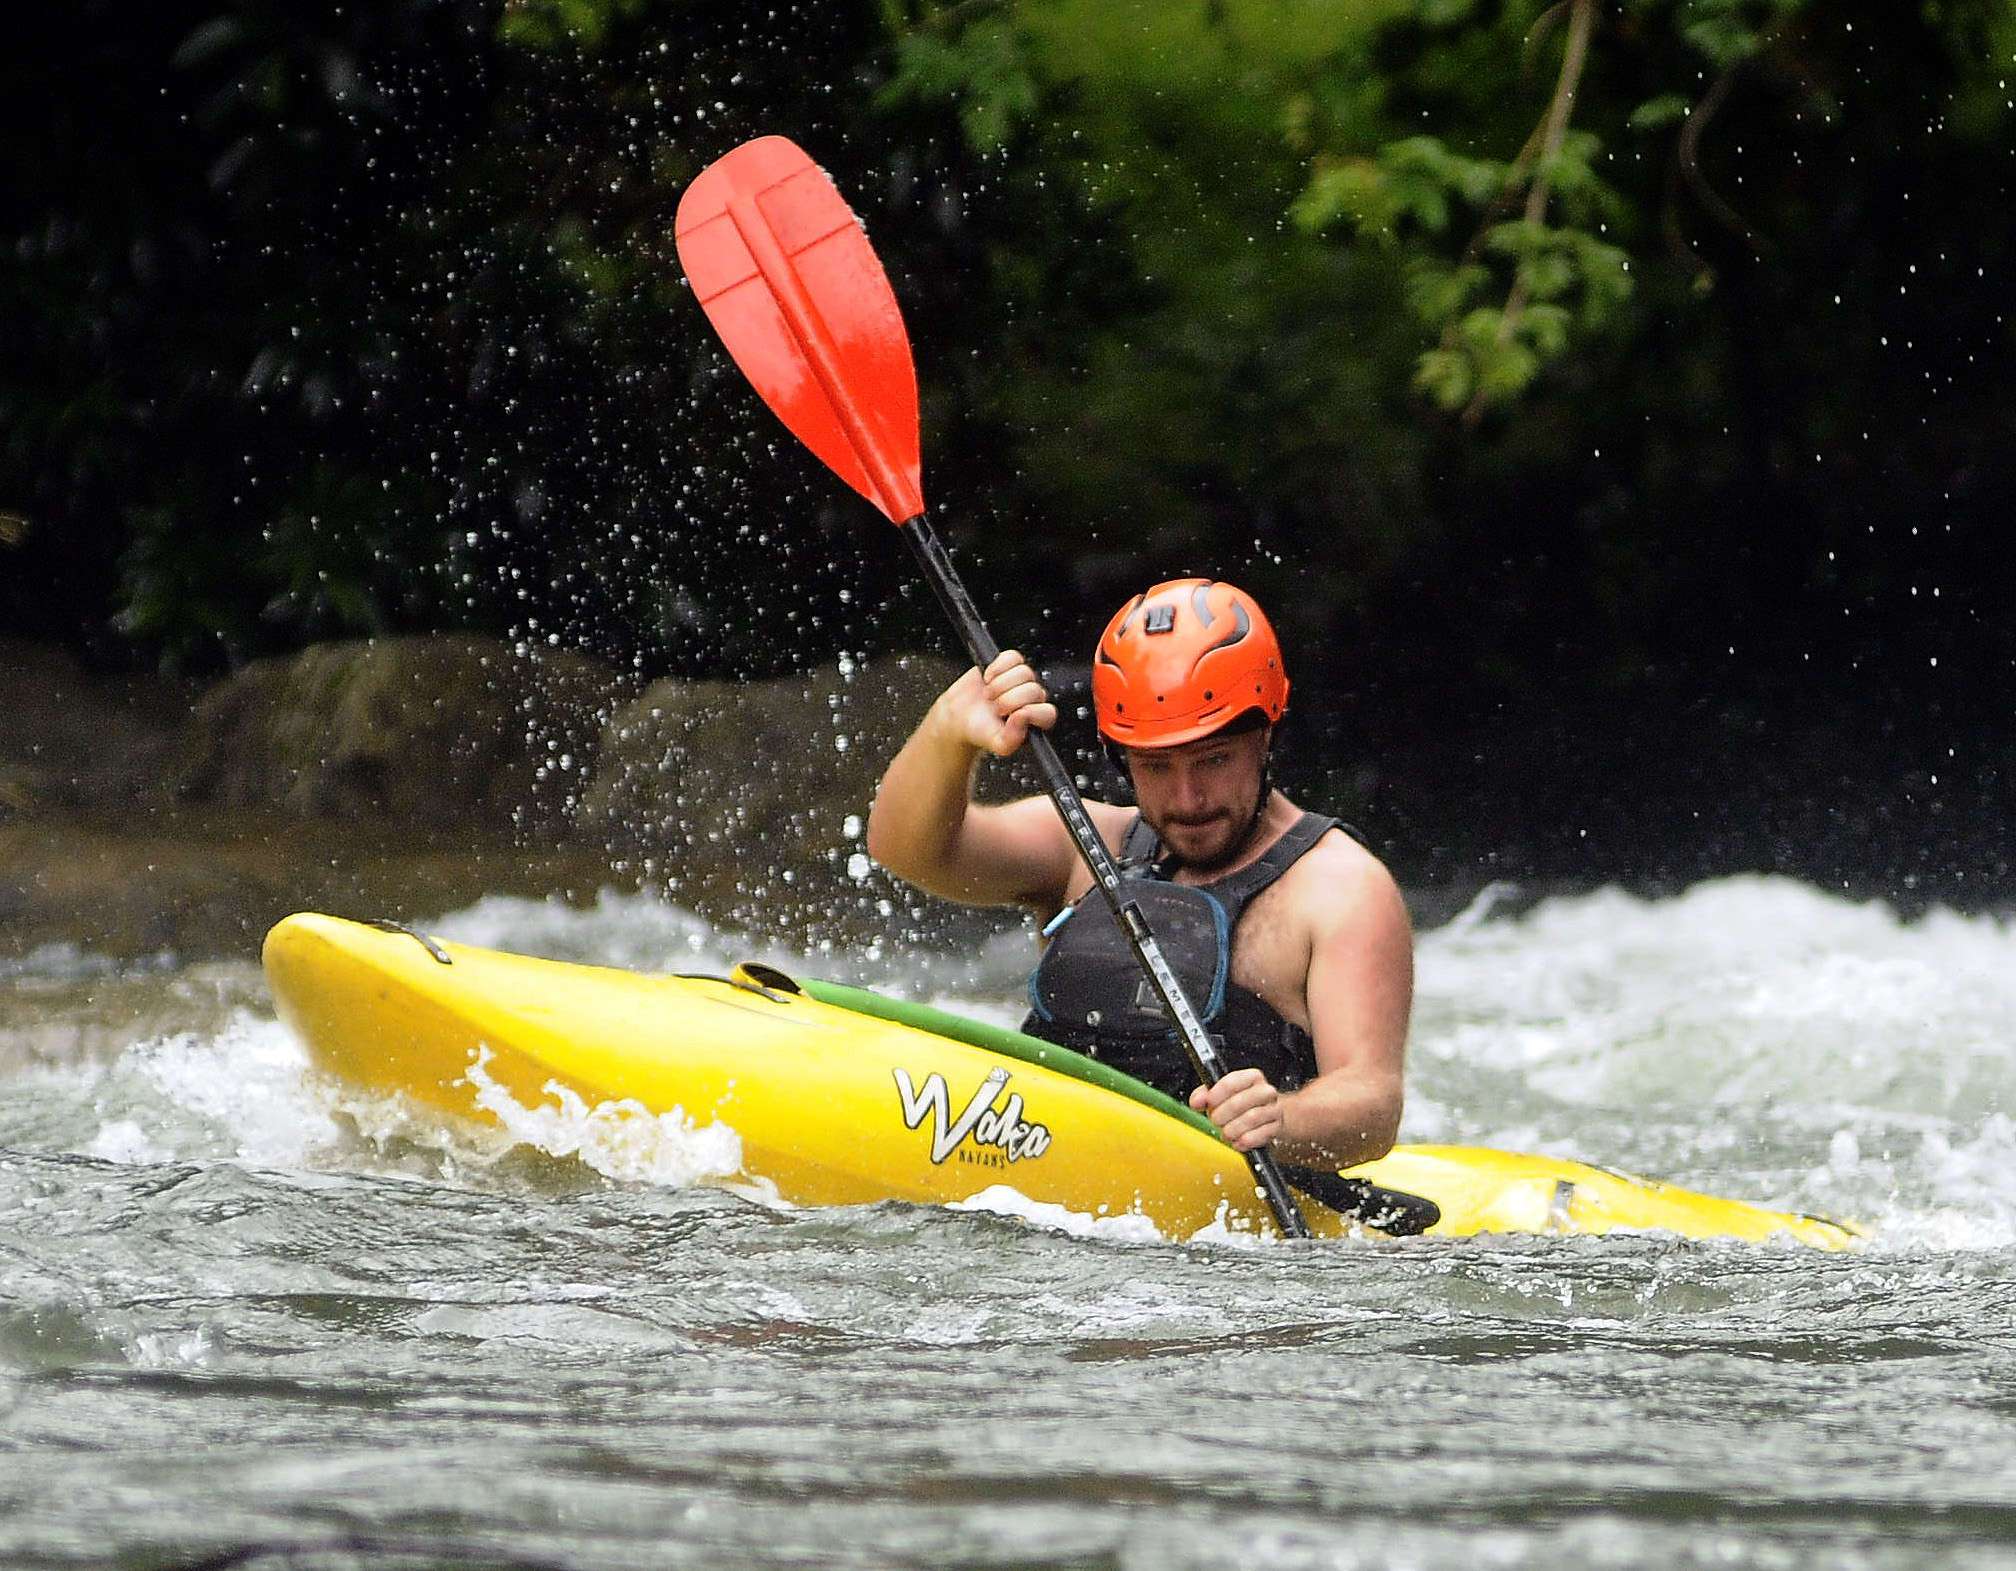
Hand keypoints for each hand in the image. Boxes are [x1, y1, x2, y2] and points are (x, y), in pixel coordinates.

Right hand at [938, 649, 1057, 757]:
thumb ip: (1013, 740)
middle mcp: (1032, 699)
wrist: (958, 716)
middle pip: (1033, 690)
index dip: (1029, 712)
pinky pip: (1012, 657)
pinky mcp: (1008, 664)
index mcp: (1035, 720)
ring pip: (1024, 672)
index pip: (1048, 712)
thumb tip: (1022, 717)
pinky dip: (997, 668)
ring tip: (990, 695)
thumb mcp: (997, 744)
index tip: (1012, 716)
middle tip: (995, 708)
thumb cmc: (981, 731)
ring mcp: (1021, 680)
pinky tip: (989, 679)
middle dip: (1008, 700)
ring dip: (1000, 684)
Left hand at [1189, 1067, 1284, 1152]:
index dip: (1217, 1093)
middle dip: (1222, 1114)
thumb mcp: (1223, 1093)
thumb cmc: (1242, 1102)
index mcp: (1252, 1077)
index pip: (1233, 1081)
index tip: (1208, 1102)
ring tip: (1226, 1132)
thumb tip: (1197, 1101)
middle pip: (1240, 1102)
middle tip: (1215, 1120)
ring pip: (1251, 1119)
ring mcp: (1273, 1109)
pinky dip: (1245, 1141)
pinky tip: (1237, 1141)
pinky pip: (1260, 1135)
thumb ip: (1205, 1094)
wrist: (1269, 1115)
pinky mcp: (1276, 1128)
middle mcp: (1265, 1091)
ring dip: (1233, 1129)